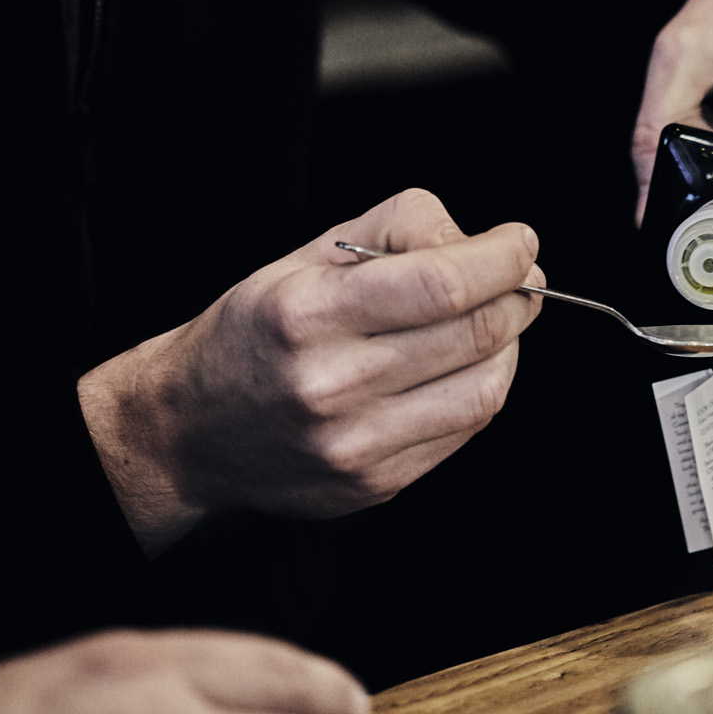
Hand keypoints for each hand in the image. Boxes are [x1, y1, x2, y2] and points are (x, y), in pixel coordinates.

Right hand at [79, 188, 542, 554]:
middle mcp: (332, 386)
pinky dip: (480, 388)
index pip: (444, 283)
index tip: (520, 241)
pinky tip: (460, 365)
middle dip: (517, 296)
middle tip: (520, 277)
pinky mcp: (376, 483)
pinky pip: (464, 430)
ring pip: (485, 389)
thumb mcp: (308, 256)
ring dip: (509, 346)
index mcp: (309, 315)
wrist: (192, 429)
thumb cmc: (258, 331)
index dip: (502, 257)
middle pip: (475, 335)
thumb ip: (398, 230)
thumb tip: (483, 243)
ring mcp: (357, 445)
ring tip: (493, 321)